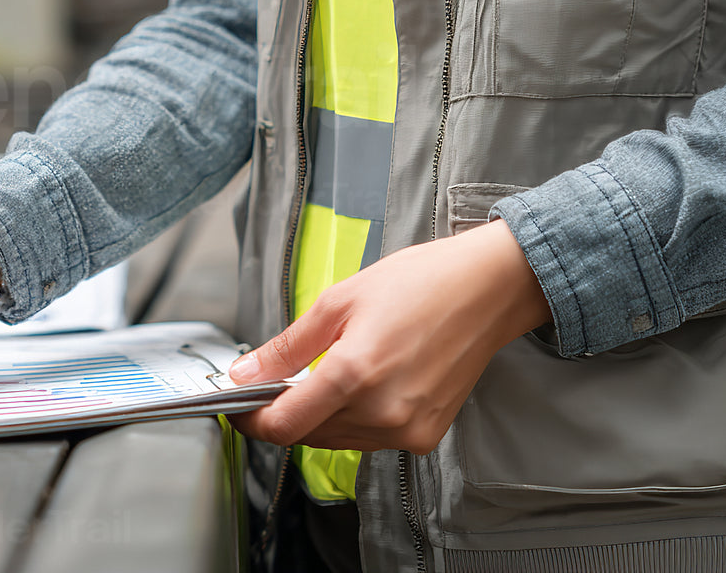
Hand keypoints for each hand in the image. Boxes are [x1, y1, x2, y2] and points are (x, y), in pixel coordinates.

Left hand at [227, 219, 550, 453]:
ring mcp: (407, 429)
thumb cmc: (421, 284)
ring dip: (318, 417)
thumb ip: (287, 347)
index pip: (283, 426)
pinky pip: (370, 439)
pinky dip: (353, 420)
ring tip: (323, 375)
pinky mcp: (426, 435)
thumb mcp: (338, 301)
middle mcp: (382, 412)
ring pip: (337, 440)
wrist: (487, 291)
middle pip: (307, 435)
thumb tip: (246, 372)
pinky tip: (361, 385)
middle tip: (274, 382)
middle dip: (283, 413)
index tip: (237, 408)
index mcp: (354, 374)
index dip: (251, 421)